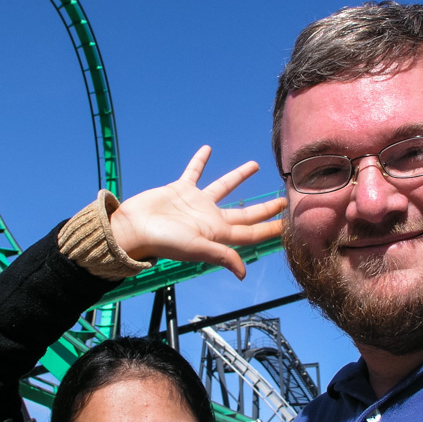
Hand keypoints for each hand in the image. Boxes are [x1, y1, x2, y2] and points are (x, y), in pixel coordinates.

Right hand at [110, 145, 284, 279]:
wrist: (133, 228)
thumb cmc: (163, 242)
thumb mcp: (196, 248)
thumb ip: (221, 255)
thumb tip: (243, 273)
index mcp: (217, 233)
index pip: (251, 232)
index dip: (270, 230)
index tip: (289, 225)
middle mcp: (210, 218)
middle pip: (245, 213)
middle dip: (265, 208)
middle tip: (283, 200)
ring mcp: (196, 203)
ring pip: (224, 187)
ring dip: (239, 176)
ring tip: (256, 164)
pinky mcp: (180, 190)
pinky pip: (194, 172)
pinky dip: (200, 161)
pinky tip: (207, 148)